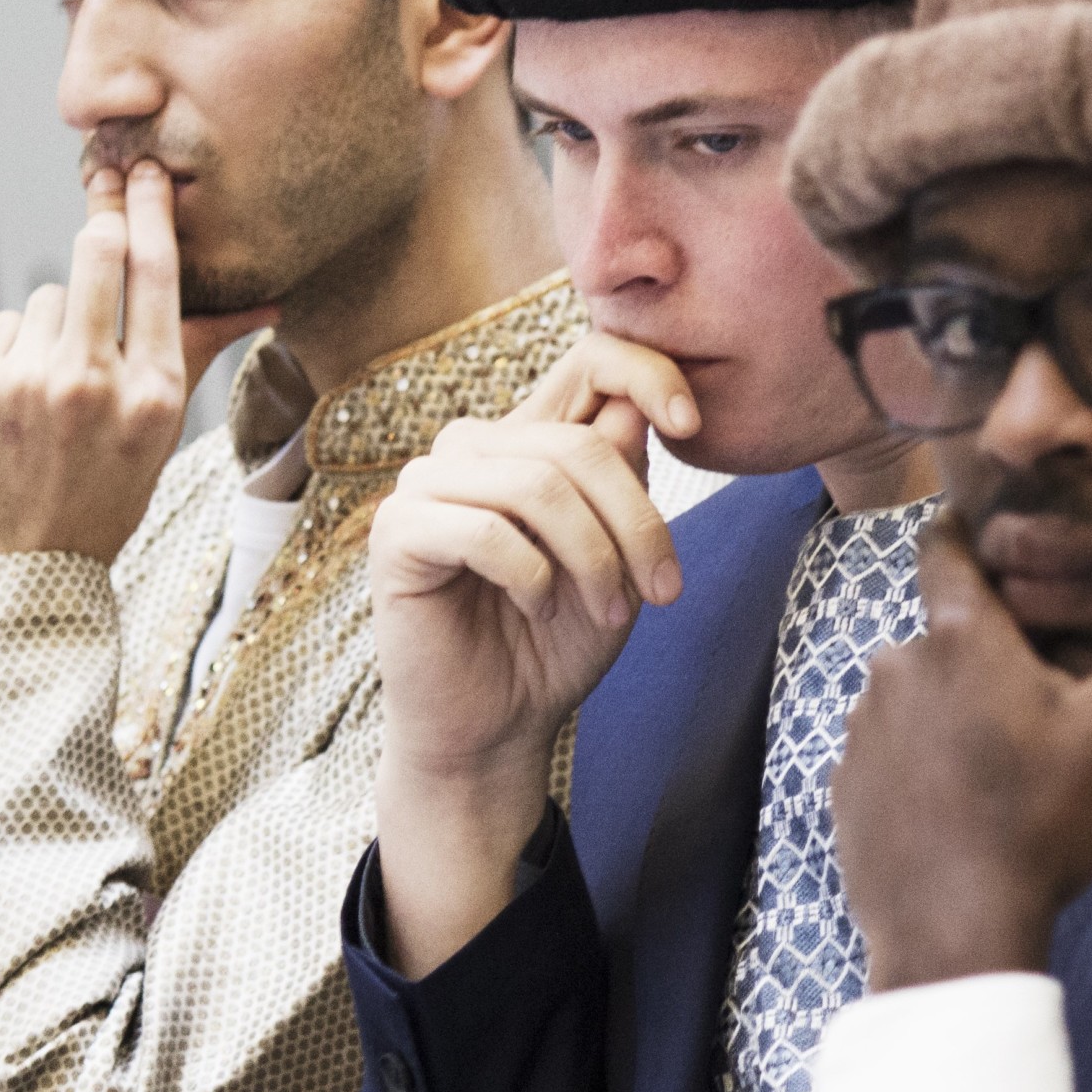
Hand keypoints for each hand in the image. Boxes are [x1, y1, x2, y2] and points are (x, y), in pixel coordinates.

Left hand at [0, 162, 261, 569]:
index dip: (149, 210)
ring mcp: (27, 382)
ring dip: (55, 325)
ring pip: (49, 299)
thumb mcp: (162, 432)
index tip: (143, 167)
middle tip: (105, 188)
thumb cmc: (103, 495)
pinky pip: (4, 327)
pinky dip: (12, 352)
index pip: (157, 274)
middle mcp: (93, 382)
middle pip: (97, 253)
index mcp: (154, 395)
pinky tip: (15, 402)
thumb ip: (200, 352)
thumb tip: (267, 304)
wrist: (20, 571)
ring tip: (53, 389)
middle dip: (102, 221)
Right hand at [367, 332, 698, 974]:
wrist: (496, 730)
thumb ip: (622, 482)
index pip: (588, 360)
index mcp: (533, 440)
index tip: (692, 425)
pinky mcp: (398, 532)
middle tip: (661, 590)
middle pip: (578, 442)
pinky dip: (532, 576)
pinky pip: (484, 529)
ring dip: (592, 557)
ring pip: (536, 484)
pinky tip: (538, 610)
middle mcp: (476, 448)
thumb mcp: (617, 558)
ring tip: (608, 612)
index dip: (647, 372)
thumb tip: (632, 409)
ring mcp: (429, 484)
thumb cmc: (557, 643)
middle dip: (636, 522)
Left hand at [833, 512, 1091, 989]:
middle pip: (941, 634)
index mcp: (958, 636)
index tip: (995, 551)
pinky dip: (918, 767)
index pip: (943, 546)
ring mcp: (860, 727)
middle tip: (1034, 710)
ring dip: (948, 714)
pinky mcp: (844, 783)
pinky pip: (888, 753)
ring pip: (914, 696)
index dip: (967, 539)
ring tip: (999, 770)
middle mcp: (895, 665)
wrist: (954, 934)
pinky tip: (958, 809)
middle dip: (981, 657)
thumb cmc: (1040, 825)